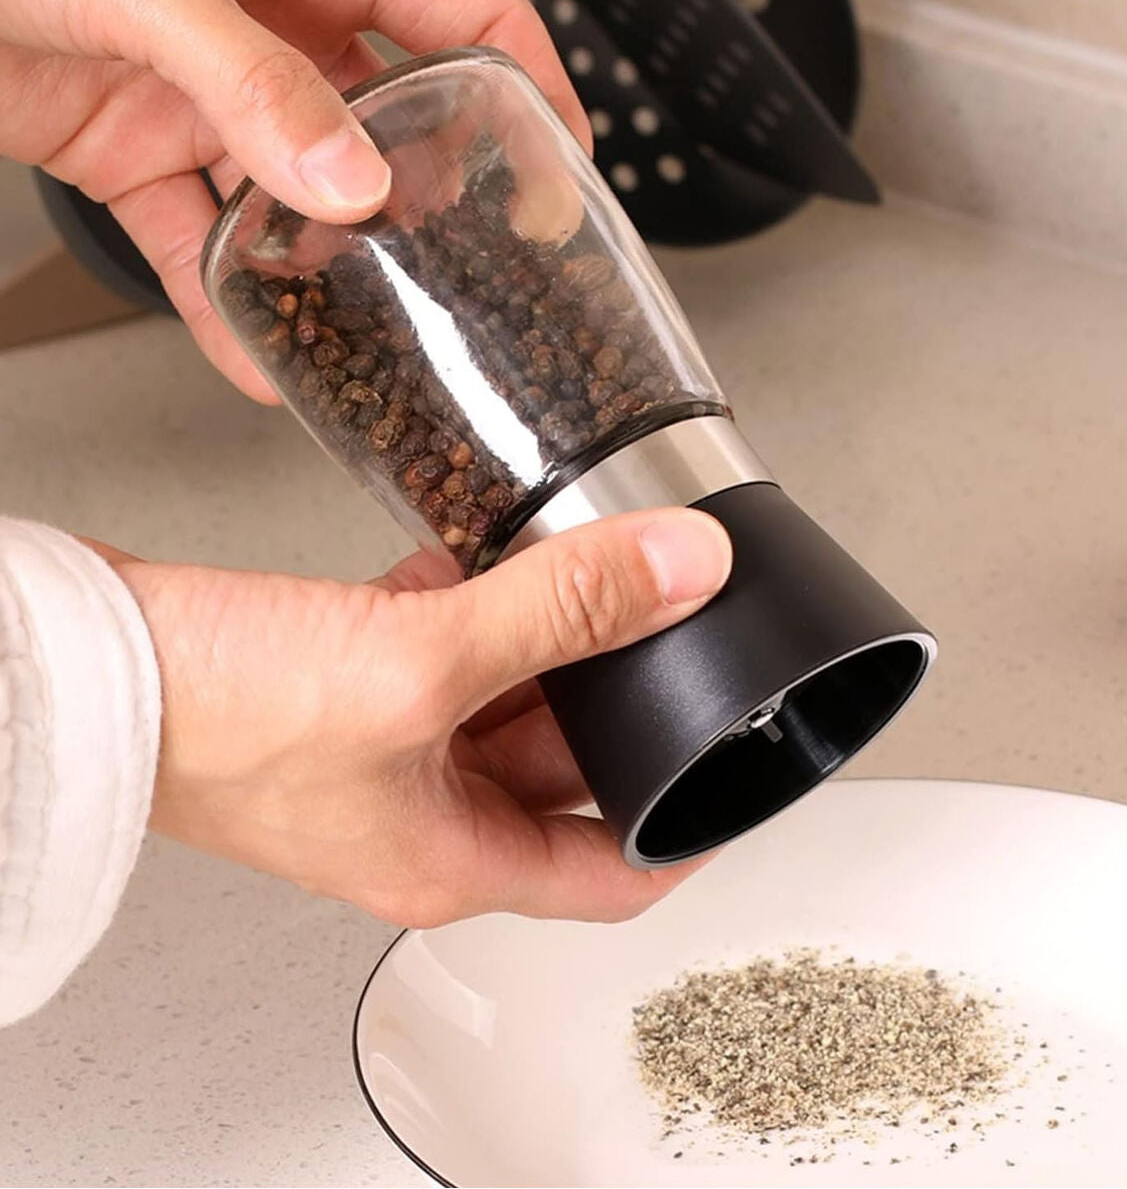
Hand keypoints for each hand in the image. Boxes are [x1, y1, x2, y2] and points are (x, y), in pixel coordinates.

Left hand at [0, 0, 587, 401]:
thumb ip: (255, 81)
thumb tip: (348, 181)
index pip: (468, 15)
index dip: (530, 90)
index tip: (558, 173)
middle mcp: (273, 20)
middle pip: (394, 119)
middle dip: (435, 198)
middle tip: (467, 274)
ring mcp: (210, 90)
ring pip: (303, 194)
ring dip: (332, 266)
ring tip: (369, 331)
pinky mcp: (140, 143)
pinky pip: (200, 234)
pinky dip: (223, 297)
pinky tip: (251, 354)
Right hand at [105, 509, 731, 924]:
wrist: (87, 671)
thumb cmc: (217, 717)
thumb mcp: (419, 665)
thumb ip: (560, 611)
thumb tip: (677, 571)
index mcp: (454, 857)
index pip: (612, 876)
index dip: (687, 830)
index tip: (737, 777)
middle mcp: (424, 817)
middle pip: (564, 770)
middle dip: (616, 697)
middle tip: (669, 628)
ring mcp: (385, 754)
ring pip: (504, 700)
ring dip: (544, 638)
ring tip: (592, 573)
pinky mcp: (347, 694)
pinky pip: (441, 655)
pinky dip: (472, 608)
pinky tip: (487, 552)